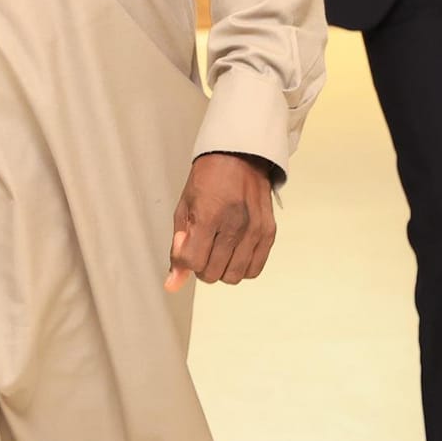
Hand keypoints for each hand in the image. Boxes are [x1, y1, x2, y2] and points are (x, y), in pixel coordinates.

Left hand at [166, 152, 275, 290]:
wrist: (239, 157)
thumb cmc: (207, 179)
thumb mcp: (183, 207)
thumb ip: (178, 245)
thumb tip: (172, 283)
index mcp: (209, 216)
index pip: (193, 261)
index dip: (184, 260)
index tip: (185, 248)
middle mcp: (235, 226)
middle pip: (213, 273)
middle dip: (201, 267)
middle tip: (201, 249)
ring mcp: (255, 231)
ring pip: (234, 276)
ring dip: (221, 270)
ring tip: (216, 251)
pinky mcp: (269, 233)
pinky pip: (254, 269)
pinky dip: (241, 268)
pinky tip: (233, 253)